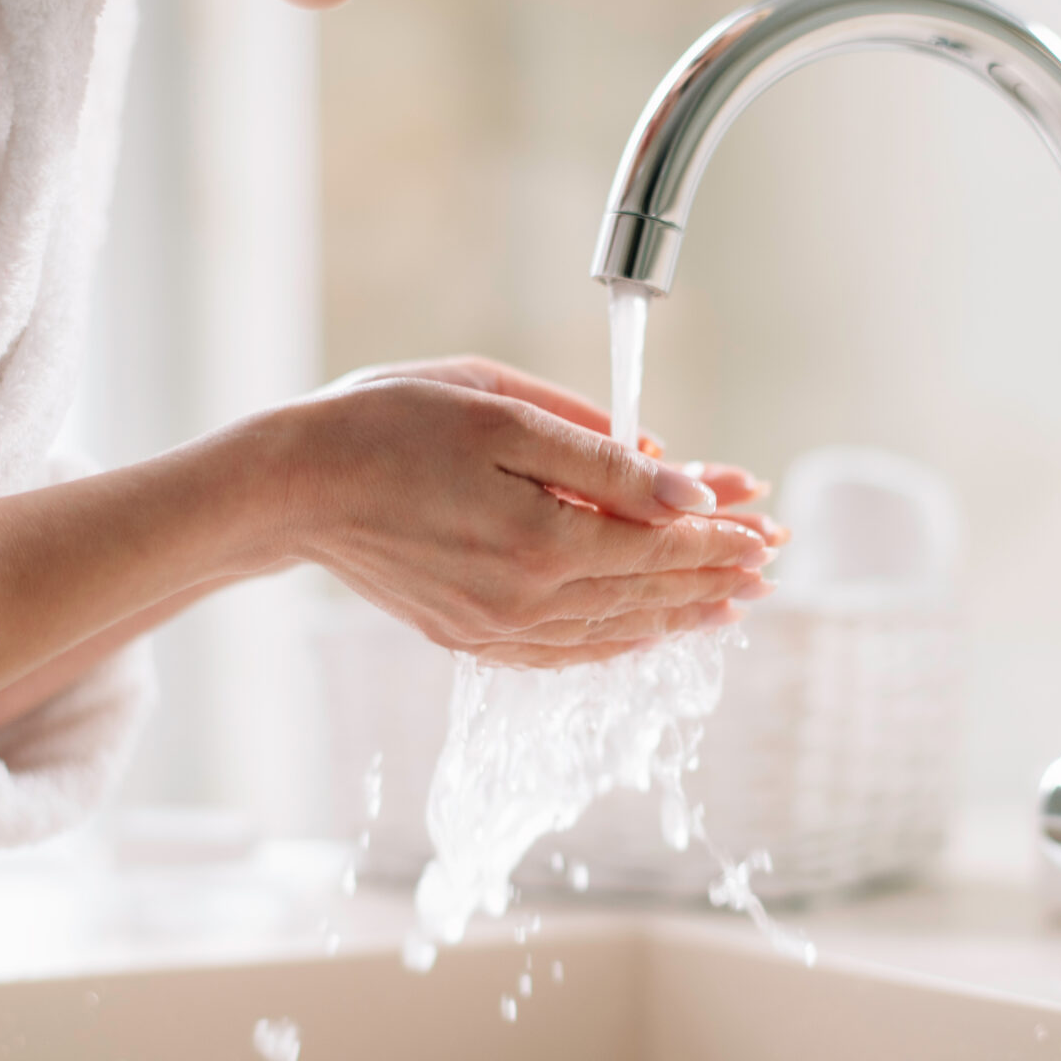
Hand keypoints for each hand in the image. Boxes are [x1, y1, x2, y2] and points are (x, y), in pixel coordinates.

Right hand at [270, 359, 780, 666]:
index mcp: (543, 538)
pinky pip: (565, 650)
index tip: (767, 520)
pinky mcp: (467, 636)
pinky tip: (644, 631)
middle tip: (770, 560)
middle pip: (648, 591)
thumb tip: (683, 486)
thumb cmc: (386, 424)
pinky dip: (616, 640)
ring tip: (729, 602)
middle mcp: (526, 599)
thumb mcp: (501, 411)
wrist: (290, 486)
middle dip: (716, 572)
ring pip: (614, 627)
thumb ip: (600, 454)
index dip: (721, 532)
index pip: (662, 542)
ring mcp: (495, 627)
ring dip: (678, 613)